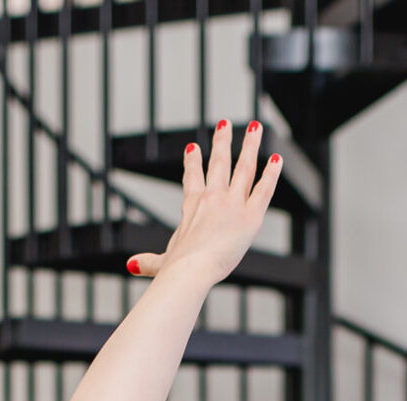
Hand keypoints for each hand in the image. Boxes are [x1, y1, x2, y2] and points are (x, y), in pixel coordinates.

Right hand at [124, 119, 280, 288]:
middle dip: (222, 142)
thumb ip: (148, 262)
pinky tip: (277, 159)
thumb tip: (130, 265)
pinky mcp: (251, 216)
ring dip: (249, 146)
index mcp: (192, 206)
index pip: (192, 178)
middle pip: (219, 163)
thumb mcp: (160, 263)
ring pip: (244, 168)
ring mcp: (233, 204)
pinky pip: (264, 189)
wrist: (191, 269)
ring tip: (255, 127)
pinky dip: (271, 173)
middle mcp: (212, 198)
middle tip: (224, 124)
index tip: (193, 148)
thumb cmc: (176, 269)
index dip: (192, 162)